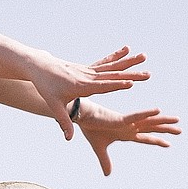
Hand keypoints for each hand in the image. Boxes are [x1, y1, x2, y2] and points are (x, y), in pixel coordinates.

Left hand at [30, 48, 149, 136]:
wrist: (39, 67)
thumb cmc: (46, 87)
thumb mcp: (54, 106)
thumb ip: (64, 122)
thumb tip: (68, 139)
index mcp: (82, 86)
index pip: (103, 86)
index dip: (117, 85)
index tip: (131, 83)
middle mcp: (88, 76)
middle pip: (113, 75)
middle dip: (131, 74)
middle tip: (148, 74)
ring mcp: (89, 70)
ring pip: (112, 66)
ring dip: (129, 62)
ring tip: (144, 57)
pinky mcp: (88, 68)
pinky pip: (105, 62)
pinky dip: (117, 56)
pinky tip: (127, 49)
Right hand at [72, 99, 181, 175]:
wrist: (82, 118)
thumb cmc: (91, 128)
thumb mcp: (100, 149)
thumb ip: (105, 161)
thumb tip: (108, 175)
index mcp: (126, 134)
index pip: (145, 138)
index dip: (156, 140)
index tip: (167, 143)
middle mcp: (130, 127)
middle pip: (151, 128)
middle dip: (165, 129)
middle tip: (179, 130)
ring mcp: (127, 123)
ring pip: (149, 121)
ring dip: (163, 121)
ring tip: (177, 120)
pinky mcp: (121, 119)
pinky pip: (136, 116)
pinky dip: (146, 114)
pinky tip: (158, 111)